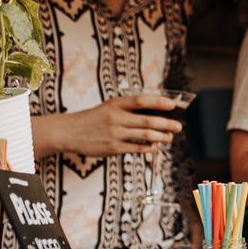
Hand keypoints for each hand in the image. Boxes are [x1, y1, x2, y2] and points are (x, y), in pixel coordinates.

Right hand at [33, 93, 182, 158]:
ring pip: (146, 135)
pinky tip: (155, 147)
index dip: (159, 102)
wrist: (69, 132)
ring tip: (170, 137)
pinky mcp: (113, 148)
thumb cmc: (93, 119)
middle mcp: (116, 117)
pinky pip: (137, 148)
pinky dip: (149, 148)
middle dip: (167, 124)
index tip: (173, 104)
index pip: (141, 100)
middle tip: (178, 126)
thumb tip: (155, 113)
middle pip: (148, 120)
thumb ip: (129, 109)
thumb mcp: (109, 107)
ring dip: (162, 137)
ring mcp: (115, 133)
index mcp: (115, 104)